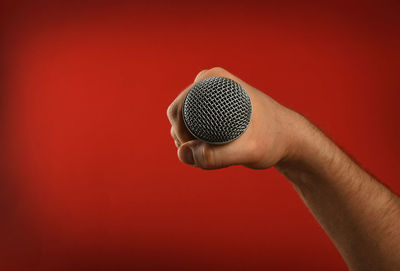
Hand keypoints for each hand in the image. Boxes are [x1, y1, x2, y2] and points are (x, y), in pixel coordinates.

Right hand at [167, 67, 298, 168]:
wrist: (287, 138)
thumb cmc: (272, 140)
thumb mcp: (247, 151)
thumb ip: (214, 157)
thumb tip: (182, 153)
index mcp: (212, 80)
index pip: (178, 109)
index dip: (183, 136)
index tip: (205, 153)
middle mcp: (207, 84)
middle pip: (178, 118)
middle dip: (189, 142)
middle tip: (216, 155)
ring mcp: (207, 96)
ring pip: (183, 126)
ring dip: (193, 145)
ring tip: (222, 153)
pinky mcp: (209, 109)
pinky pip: (191, 128)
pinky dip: (197, 144)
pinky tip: (218, 152)